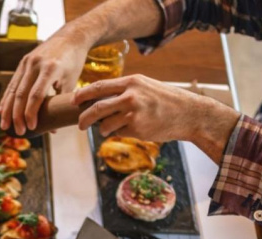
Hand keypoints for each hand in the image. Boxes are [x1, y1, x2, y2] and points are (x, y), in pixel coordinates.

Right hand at [0, 29, 90, 134]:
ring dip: (7, 109)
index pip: (36, 95)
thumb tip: (53, 129)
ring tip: (4, 125)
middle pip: (21, 94)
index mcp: (50, 68)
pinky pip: (13, 83)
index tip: (31, 127)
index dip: (31, 113)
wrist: (71, 36)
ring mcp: (27, 61)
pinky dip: (6, 98)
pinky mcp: (23, 62)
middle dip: (17, 115)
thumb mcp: (72, 81)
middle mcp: (36, 64)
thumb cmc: (74, 61)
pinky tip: (1, 110)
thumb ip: (60, 103)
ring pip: (13, 89)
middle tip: (17, 132)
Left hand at [72, 75, 239, 159]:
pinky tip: (132, 130)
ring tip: (110, 129)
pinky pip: (119, 133)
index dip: (83, 94)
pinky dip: (119, 133)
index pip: (99, 87)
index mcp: (131, 82)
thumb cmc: (165, 100)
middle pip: (96, 108)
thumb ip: (124, 90)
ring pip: (105, 125)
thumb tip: (99, 99)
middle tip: (79, 124)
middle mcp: (131, 96)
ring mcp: (134, 113)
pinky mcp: (138, 129)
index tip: (73, 100)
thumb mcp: (145, 86)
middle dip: (84, 118)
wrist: (188, 113)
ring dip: (103, 129)